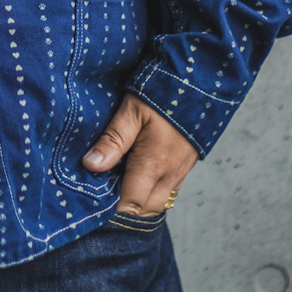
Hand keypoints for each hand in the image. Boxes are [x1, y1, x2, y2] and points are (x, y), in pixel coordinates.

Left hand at [83, 94, 199, 215]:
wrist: (200, 82)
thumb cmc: (162, 92)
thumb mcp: (132, 110)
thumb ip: (112, 140)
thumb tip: (90, 166)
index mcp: (153, 164)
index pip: (130, 204)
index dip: (111, 205)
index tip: (96, 193)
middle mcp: (170, 174)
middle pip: (144, 210)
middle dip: (124, 206)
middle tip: (105, 186)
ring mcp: (181, 171)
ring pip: (158, 203)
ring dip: (139, 200)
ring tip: (121, 180)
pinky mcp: (187, 165)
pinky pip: (169, 191)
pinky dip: (153, 191)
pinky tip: (140, 173)